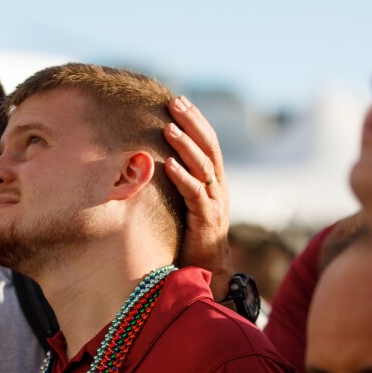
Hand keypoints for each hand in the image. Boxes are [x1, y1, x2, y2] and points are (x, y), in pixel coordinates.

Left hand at [165, 96, 233, 299]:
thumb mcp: (187, 205)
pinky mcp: (207, 220)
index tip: (179, 100)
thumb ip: (179, 184)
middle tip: (175, 103)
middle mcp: (219, 188)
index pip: (208, 143)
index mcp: (215, 181)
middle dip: (192, 123)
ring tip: (169, 127)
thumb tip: (152, 162)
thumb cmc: (192, 237)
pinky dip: (183, 178)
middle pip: (209, 147)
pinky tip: (169, 165)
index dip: (196, 121)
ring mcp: (216, 203)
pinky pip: (196, 194)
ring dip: (186, 145)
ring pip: (204, 167)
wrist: (208, 272)